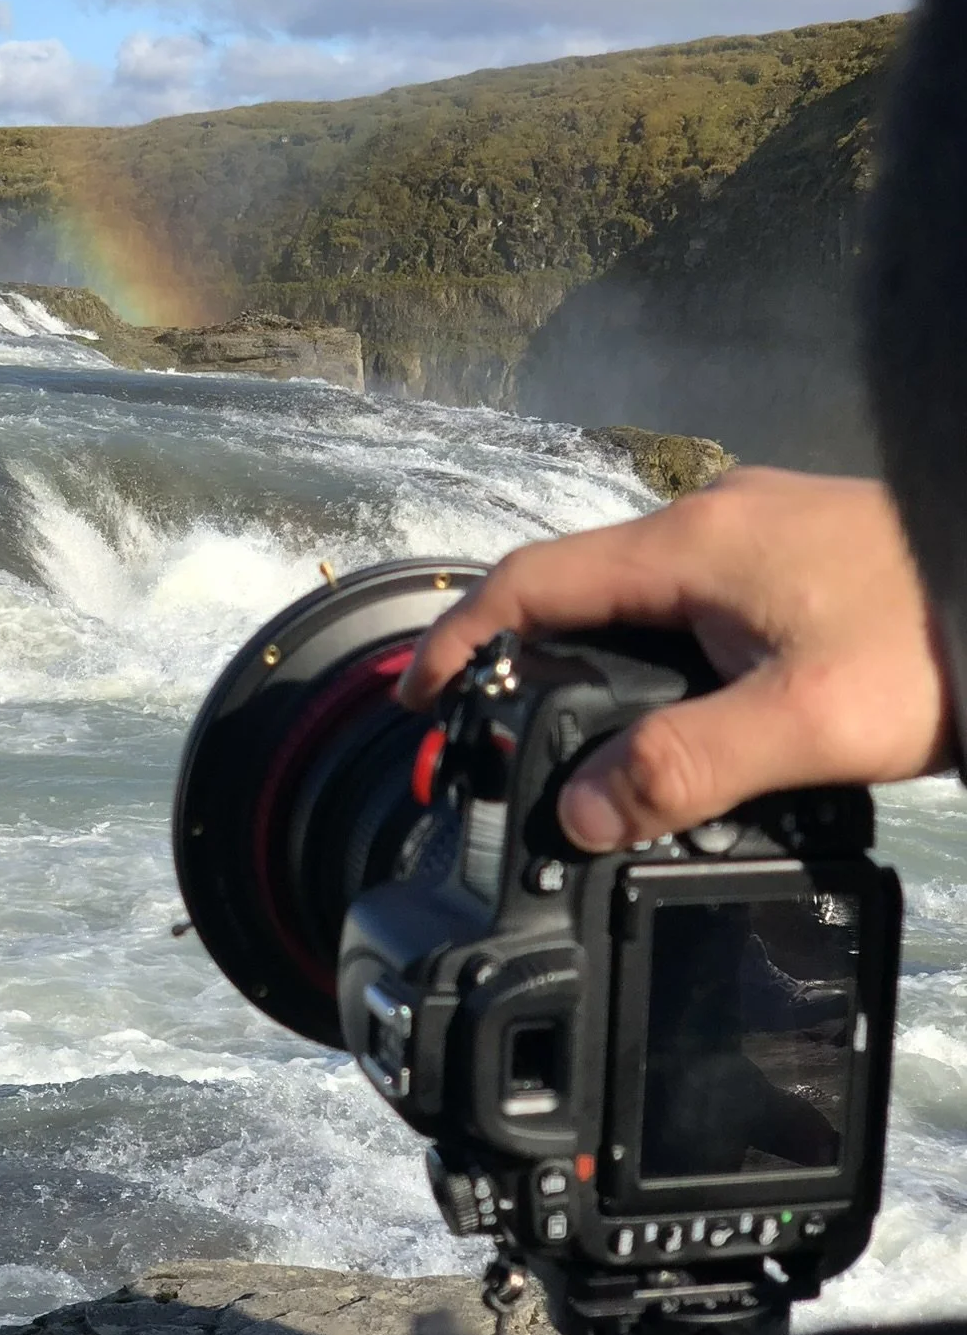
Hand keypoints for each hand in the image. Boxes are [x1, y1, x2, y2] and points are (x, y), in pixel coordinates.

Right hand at [396, 469, 955, 849]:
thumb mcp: (804, 722)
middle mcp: (712, 521)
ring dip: (596, 659)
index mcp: (691, 545)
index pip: (531, 581)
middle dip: (523, 657)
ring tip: (580, 739)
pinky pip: (694, 600)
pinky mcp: (798, 555)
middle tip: (495, 738)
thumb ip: (683, 766)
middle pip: (578, 584)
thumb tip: (578, 814)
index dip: (460, 639)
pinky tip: (685, 710)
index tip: (419, 698)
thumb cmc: (934, 645)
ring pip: (640, 595)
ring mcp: (759, 531)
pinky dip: (658, 654)